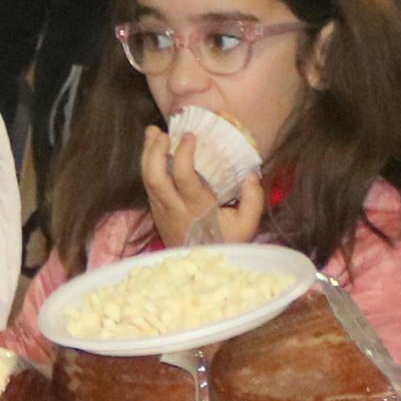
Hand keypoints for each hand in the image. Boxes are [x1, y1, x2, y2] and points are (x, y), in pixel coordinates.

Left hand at [140, 127, 267, 247]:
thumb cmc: (228, 242)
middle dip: (155, 150)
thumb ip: (253, 198)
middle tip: (165, 132)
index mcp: (197, 208)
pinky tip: (152, 149)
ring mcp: (161, 210)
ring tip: (153, 132)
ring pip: (146, 180)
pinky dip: (148, 164)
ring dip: (147, 154)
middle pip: (154, 176)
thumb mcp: (248, 224)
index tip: (190, 136)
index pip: (184, 177)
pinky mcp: (156, 212)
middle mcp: (174, 208)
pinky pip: (147, 185)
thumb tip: (251, 173)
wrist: (204, 268)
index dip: (183, 154)